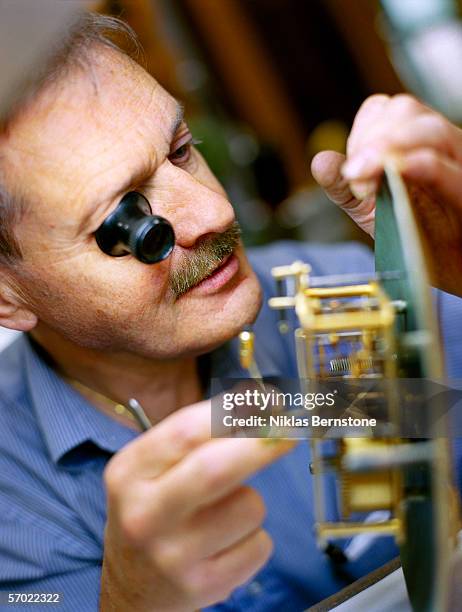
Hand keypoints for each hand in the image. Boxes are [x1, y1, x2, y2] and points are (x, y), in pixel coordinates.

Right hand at [99, 399, 293, 611]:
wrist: (132, 586)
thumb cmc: (154, 509)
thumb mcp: (153, 467)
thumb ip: (198, 436)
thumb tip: (264, 407)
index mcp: (130, 472)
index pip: (187, 430)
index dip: (236, 410)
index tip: (269, 402)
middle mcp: (144, 514)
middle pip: (217, 468)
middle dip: (262, 444)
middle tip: (288, 433)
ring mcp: (172, 556)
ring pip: (249, 507)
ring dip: (252, 501)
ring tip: (226, 512)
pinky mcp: (201, 586)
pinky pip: (259, 545)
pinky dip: (255, 537)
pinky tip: (228, 543)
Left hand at [311, 94, 461, 296]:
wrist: (448, 269)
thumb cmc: (415, 235)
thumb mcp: (371, 210)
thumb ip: (345, 187)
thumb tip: (320, 161)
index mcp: (417, 142)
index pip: (389, 109)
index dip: (364, 130)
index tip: (353, 166)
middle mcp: (442, 145)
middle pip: (407, 110)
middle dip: (371, 137)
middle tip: (353, 174)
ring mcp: (459, 165)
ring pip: (430, 131)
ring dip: (389, 146)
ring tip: (363, 176)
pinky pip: (447, 170)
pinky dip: (420, 166)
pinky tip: (397, 171)